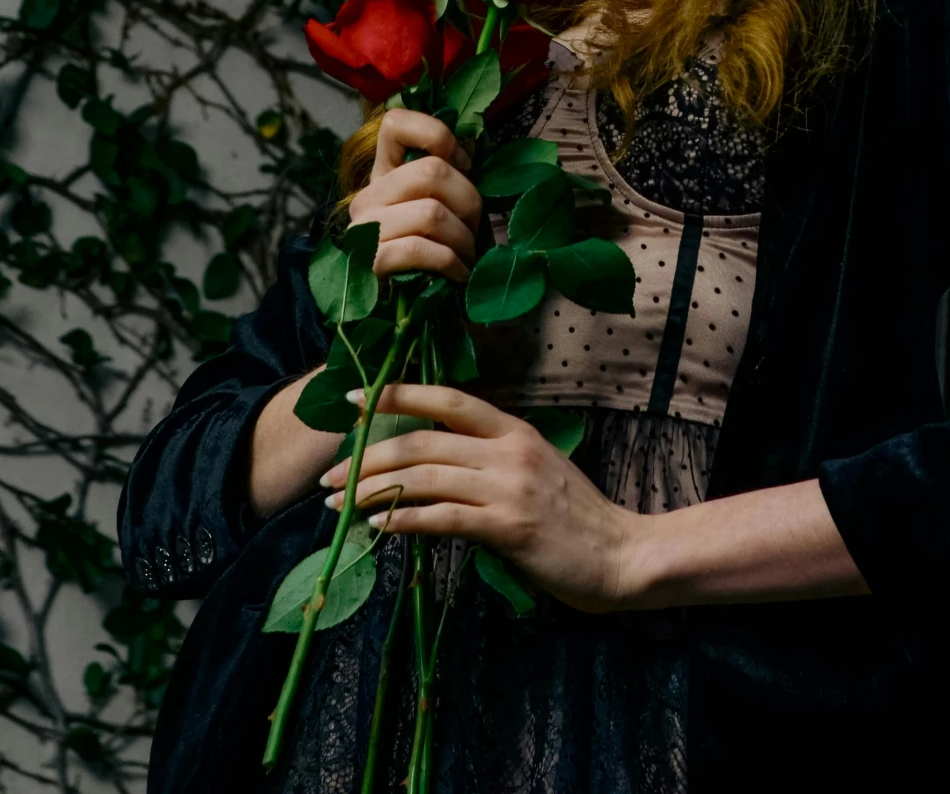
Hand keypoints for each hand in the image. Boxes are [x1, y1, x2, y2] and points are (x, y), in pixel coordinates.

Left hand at [322, 383, 638, 612]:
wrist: (620, 555)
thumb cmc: (576, 517)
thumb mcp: (535, 469)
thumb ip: (491, 459)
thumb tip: (435, 462)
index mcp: (515, 429)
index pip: (449, 399)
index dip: (399, 395)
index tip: (356, 399)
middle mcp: (509, 450)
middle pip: (424, 441)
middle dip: (368, 456)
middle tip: (329, 474)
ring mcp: (509, 487)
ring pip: (425, 477)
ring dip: (373, 490)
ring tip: (338, 505)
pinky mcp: (508, 527)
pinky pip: (443, 518)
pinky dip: (404, 520)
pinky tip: (378, 526)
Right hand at [347, 109, 482, 284]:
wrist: (396, 312)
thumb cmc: (428, 253)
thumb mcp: (436, 207)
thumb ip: (448, 175)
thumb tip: (472, 142)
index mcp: (383, 174)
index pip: (395, 123)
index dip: (437, 134)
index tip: (462, 164)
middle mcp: (368, 196)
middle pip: (431, 171)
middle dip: (468, 200)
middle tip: (475, 226)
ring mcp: (365, 229)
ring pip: (431, 213)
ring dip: (463, 238)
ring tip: (468, 254)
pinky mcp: (370, 262)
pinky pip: (420, 249)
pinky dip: (451, 263)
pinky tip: (459, 274)